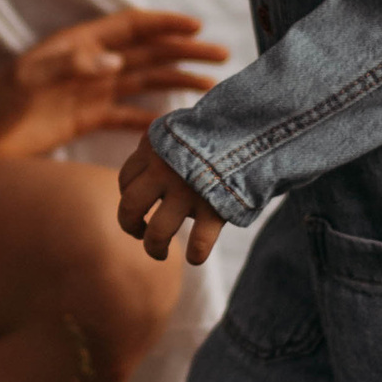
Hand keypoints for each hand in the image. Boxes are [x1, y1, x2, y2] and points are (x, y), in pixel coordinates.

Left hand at [0, 11, 228, 158]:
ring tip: (212, 86)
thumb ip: (68, 65)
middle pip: (147, 52)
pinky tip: (176, 125)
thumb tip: (114, 61)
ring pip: (144, 81)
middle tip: (223, 54)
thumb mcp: (26, 78)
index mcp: (80, 45)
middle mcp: (90, 64)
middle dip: (184, 50)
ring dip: (176, 80)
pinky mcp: (83, 118)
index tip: (197, 24)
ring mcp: (89, 90)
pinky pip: (127, 114)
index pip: (131, 26)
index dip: (164, 23)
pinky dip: (152, 116)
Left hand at [116, 128, 229, 265]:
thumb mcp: (183, 127)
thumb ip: (166, 147)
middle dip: (130, 226)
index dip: (128, 196)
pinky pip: (198, 243)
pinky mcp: (214, 208)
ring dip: (154, 248)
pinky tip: (195, 257)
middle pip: (130, 207)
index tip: (140, 204)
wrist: (255, 123)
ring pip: (158, 232)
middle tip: (139, 233)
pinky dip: (196, 254)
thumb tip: (150, 176)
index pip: (126, 179)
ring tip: (160, 253)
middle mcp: (164, 169)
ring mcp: (188, 191)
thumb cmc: (218, 129)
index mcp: (153, 147)